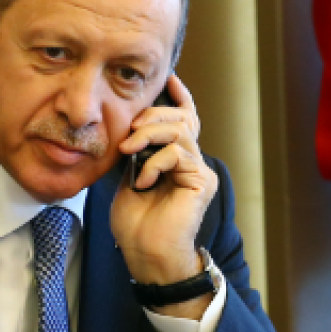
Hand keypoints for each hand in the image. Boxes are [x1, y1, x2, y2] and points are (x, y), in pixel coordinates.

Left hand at [111, 75, 218, 317]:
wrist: (145, 253)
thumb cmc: (135, 223)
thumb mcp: (128, 176)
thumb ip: (136, 152)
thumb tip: (131, 128)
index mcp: (176, 159)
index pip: (184, 119)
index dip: (179, 98)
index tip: (170, 78)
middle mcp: (192, 162)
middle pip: (182, 118)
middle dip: (152, 115)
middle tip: (129, 131)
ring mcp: (199, 171)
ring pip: (180, 131)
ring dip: (149, 134)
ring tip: (129, 150)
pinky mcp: (201, 182)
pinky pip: (179, 153)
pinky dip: (155, 162)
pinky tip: (142, 180)